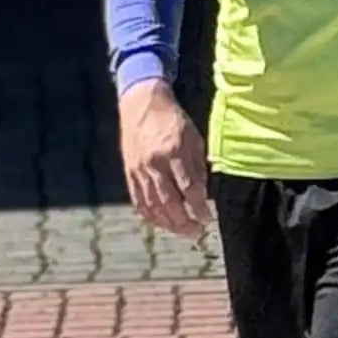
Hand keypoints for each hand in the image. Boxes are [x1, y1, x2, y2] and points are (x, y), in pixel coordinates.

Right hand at [119, 78, 210, 239]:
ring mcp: (138, 170)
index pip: (188, 188)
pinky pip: (139, 201)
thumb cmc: (173, 121)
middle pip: (169, 202)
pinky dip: (150, 216)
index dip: (199, 207)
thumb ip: (198, 167)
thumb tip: (202, 194)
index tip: (208, 218)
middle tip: (197, 232)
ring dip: (169, 224)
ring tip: (183, 232)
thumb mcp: (193, 138)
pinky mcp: (129, 173)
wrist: (141, 105)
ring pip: (153, 205)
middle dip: (185, 222)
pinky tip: (162, 224)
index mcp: (173, 151)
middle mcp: (154, 163)